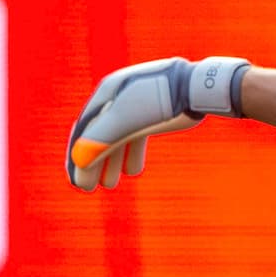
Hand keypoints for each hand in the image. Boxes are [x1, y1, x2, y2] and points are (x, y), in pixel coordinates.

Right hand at [66, 56, 250, 190]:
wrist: (198, 87)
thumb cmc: (162, 101)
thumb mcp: (128, 120)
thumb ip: (101, 138)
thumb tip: (78, 161)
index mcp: (106, 94)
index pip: (83, 130)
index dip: (76, 158)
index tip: (77, 183)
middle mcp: (118, 97)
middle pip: (99, 134)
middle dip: (92, 163)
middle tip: (88, 189)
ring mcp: (136, 103)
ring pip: (118, 137)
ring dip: (111, 162)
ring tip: (110, 185)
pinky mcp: (154, 111)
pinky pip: (136, 135)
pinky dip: (132, 154)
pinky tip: (133, 171)